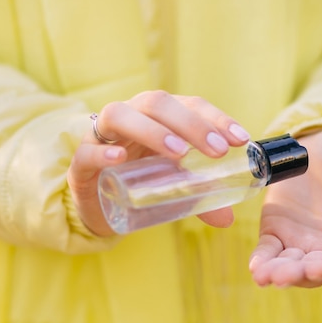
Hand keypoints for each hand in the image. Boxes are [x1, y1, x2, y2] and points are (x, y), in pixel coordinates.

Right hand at [67, 90, 250, 235]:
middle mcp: (132, 116)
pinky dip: (103, 151)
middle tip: (217, 151)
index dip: (215, 118)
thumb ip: (199, 197)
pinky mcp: (81, 162)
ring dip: (153, 131)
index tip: (240, 140)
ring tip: (179, 153)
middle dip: (191, 124)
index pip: (190, 105)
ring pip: (120, 115)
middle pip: (157, 103)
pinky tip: (119, 157)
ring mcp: (102, 136)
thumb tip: (227, 219)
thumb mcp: (174, 186)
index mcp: (159, 116)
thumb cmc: (140, 181)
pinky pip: (88, 150)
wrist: (98, 201)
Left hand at [249, 130, 321, 286]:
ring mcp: (302, 242)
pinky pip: (269, 250)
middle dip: (297, 274)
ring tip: (263, 274)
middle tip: (281, 276)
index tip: (317, 268)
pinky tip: (255, 265)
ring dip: (276, 272)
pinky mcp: (278, 231)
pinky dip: (262, 259)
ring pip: (289, 265)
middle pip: (313, 270)